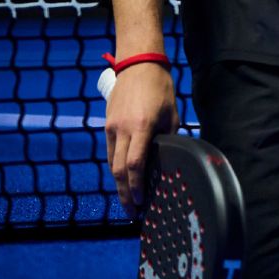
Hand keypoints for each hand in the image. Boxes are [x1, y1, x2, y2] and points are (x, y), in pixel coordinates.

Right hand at [105, 60, 178, 213]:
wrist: (137, 66)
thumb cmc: (160, 88)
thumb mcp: (171, 113)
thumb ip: (168, 137)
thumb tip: (166, 158)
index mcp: (142, 127)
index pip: (135, 164)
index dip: (136, 186)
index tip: (141, 201)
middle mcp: (123, 130)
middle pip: (119, 170)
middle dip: (125, 193)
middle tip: (132, 212)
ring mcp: (112, 128)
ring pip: (111, 163)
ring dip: (118, 184)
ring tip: (127, 201)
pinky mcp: (107, 125)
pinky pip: (110, 152)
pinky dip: (115, 169)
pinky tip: (122, 180)